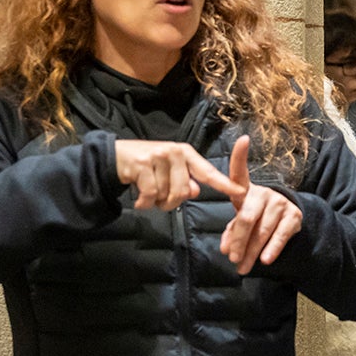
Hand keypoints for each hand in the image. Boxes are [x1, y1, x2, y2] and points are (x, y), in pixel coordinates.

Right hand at [115, 138, 237, 210]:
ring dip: (156, 203)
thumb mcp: (170, 170)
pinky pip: (150, 194)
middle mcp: (175, 152)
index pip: (209, 172)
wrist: (115, 156)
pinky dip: (144, 203)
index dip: (225, 184)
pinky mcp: (142, 164)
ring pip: (167, 194)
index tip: (241, 193)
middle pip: (184, 191)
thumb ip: (186, 181)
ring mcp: (158, 156)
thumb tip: (195, 191)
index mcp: (186, 153)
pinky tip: (139, 200)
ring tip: (147, 196)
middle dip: (172, 203)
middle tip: (160, 201)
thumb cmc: (147, 166)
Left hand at [216, 136, 303, 274]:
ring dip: (252, 251)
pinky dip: (272, 249)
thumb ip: (232, 232)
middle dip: (239, 240)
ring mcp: (281, 204)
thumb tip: (228, 248)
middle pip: (247, 216)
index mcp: (246, 190)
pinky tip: (265, 260)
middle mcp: (264, 193)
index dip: (241, 155)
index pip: (240, 171)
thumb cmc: (256, 218)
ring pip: (263, 231)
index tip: (244, 140)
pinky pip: (281, 235)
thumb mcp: (241, 221)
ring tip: (243, 266)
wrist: (287, 222)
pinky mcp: (295, 216)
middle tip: (232, 258)